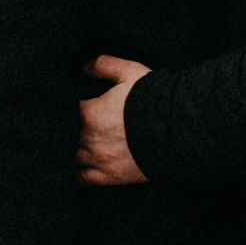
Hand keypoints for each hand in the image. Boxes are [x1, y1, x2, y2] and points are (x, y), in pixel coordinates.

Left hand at [75, 55, 151, 185]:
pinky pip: (83, 179)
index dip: (68, 107)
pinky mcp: (110, 178)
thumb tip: (84, 67)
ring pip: (73, 156)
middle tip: (76, 125)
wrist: (179, 132)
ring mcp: (99, 160)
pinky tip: (79, 167)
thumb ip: (103, 65)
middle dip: (70, 129)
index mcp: (90, 113)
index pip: (66, 110)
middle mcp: (89, 138)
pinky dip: (78, 174)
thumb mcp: (129, 72)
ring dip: (73, 150)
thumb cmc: (154, 100)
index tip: (73, 105)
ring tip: (78, 144)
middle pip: (67, 135)